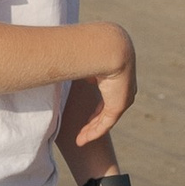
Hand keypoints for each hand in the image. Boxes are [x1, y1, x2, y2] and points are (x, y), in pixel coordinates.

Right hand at [62, 34, 136, 154]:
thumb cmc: (91, 45)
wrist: (108, 45)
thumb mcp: (81, 55)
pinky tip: (82, 140)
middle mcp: (123, 86)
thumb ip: (74, 61)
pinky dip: (93, 133)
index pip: (107, 93)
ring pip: (106, 119)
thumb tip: (61, 56)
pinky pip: (105, 124)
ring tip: (80, 140)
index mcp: (116, 72)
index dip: (95, 105)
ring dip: (92, 130)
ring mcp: (123, 96)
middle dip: (94, 121)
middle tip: (82, 131)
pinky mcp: (119, 104)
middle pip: (108, 109)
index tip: (85, 113)